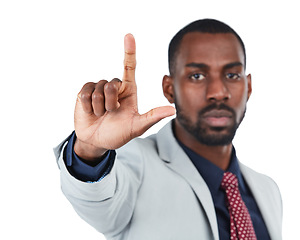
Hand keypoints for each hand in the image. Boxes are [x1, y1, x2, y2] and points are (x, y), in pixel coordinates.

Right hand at [74, 34, 174, 160]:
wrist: (97, 141)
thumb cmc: (119, 134)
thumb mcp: (137, 127)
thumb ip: (153, 117)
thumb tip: (173, 110)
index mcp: (128, 90)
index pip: (129, 67)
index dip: (129, 51)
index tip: (129, 36)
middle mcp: (114, 87)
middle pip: (112, 84)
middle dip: (111, 103)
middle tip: (111, 113)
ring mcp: (98, 89)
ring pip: (98, 90)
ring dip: (99, 107)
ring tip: (101, 114)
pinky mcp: (84, 93)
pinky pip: (85, 93)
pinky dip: (88, 106)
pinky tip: (90, 112)